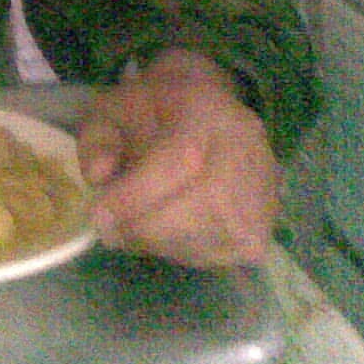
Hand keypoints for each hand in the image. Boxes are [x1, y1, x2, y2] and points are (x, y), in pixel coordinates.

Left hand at [77, 48, 280, 266]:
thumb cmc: (151, 113)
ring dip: (162, 243)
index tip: (98, 215)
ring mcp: (263, 190)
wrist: (202, 111)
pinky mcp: (265, 226)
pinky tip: (166, 233)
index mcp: (209, 110)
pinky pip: (223, 254)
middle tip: (110, 232)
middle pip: (205, 204)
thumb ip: (98, 139)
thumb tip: (98, 176)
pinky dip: (185, 251)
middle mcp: (248, 150)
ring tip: (135, 229)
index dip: (136, 195)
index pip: (181, 159)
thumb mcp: (112, 109)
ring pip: (214, 236)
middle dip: (146, 227)